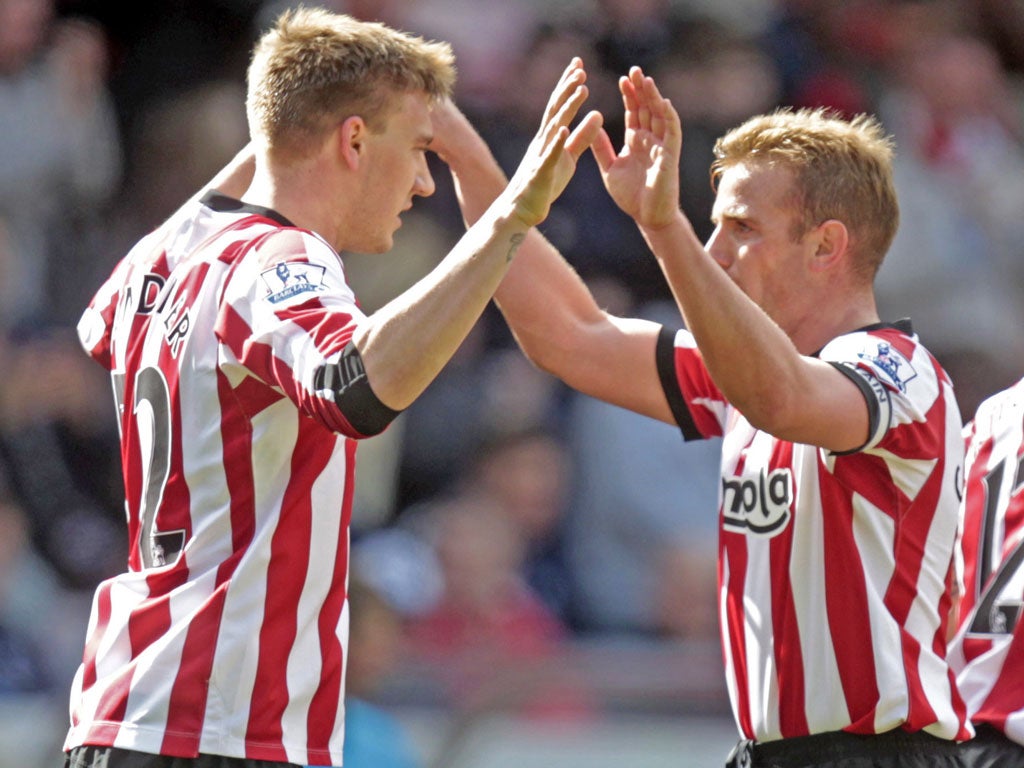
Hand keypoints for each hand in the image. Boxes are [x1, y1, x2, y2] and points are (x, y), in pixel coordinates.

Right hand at [501, 58, 603, 227]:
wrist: (521, 210)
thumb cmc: (544, 183)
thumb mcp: (569, 157)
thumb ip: (583, 137)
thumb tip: (599, 114)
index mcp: (551, 136)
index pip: (560, 106)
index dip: (569, 85)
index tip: (579, 64)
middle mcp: (543, 141)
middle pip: (556, 109)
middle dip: (568, 88)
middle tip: (580, 68)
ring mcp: (540, 155)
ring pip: (554, 127)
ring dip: (567, 108)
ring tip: (581, 90)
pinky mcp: (541, 173)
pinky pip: (550, 156)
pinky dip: (556, 142)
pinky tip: (563, 130)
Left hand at [591, 67, 681, 230]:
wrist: (646, 217)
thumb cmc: (631, 196)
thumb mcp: (610, 169)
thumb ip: (602, 148)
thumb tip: (591, 128)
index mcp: (635, 140)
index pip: (633, 112)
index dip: (629, 95)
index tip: (621, 79)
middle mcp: (649, 139)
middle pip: (646, 108)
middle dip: (641, 89)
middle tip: (634, 70)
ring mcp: (661, 145)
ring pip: (659, 115)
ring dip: (654, 97)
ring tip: (646, 79)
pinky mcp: (670, 155)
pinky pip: (672, 132)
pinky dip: (669, 117)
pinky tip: (663, 102)